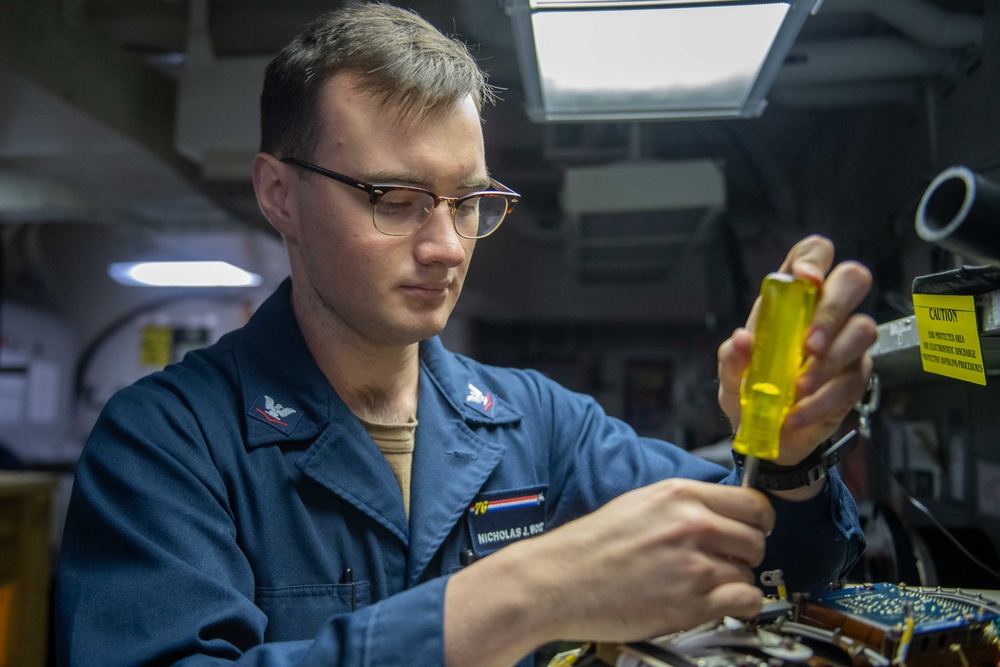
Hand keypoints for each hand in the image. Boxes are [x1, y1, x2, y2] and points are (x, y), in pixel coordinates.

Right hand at [445, 479, 774, 664]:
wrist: (558, 581)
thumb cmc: (590, 546)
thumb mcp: (640, 504)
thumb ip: (684, 505)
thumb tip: (720, 514)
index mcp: (679, 495)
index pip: (752, 503)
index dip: (756, 521)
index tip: (749, 530)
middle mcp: (692, 524)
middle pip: (757, 538)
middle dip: (745, 552)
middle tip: (724, 562)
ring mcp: (695, 565)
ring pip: (750, 573)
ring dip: (734, 581)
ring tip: (704, 585)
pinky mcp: (692, 602)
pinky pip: (746, 602)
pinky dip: (739, 606)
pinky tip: (716, 604)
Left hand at [717, 235, 876, 467]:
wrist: (768, 437)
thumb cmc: (751, 392)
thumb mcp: (731, 376)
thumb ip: (732, 358)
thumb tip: (742, 340)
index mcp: (790, 299)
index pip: (813, 255)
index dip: (814, 258)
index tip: (805, 279)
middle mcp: (823, 312)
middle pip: (852, 279)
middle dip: (833, 309)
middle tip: (808, 346)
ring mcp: (846, 342)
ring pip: (863, 328)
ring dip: (830, 361)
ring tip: (799, 388)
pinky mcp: (856, 375)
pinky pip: (854, 378)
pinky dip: (824, 398)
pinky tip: (800, 413)